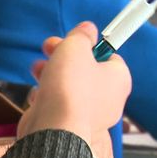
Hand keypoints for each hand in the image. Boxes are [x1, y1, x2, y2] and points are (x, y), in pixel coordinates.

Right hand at [17, 21, 131, 157]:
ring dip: (50, 74)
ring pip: (68, 87)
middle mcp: (108, 100)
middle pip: (86, 70)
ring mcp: (88, 115)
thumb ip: (81, 36)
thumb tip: (87, 30)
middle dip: (63, 57)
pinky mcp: (69, 126)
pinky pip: (58, 105)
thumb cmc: (70, 87)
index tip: (75, 38)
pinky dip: (46, 98)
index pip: (109, 56)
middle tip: (50, 48)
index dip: (90, 45)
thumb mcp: (76, 47)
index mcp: (119, 79)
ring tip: (38, 68)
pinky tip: (39, 95)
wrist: (54, 128)